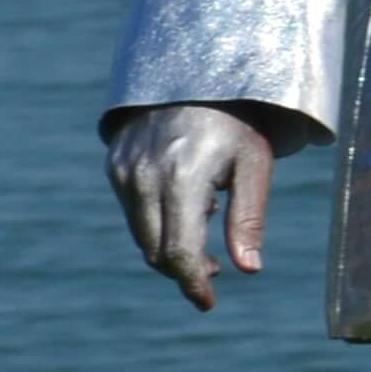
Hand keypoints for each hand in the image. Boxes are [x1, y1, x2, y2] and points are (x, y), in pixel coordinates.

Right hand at [107, 101, 278, 309]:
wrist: (197, 70)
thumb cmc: (238, 118)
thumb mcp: (255, 163)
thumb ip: (250, 217)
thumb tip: (250, 269)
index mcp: (184, 176)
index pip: (179, 251)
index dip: (193, 282)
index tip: (208, 301)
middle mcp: (145, 176)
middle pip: (156, 250)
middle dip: (185, 269)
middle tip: (216, 269)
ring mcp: (125, 171)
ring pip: (142, 234)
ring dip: (171, 245)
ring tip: (208, 222)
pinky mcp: (115, 166)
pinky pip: (133, 210)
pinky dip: (158, 220)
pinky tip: (189, 200)